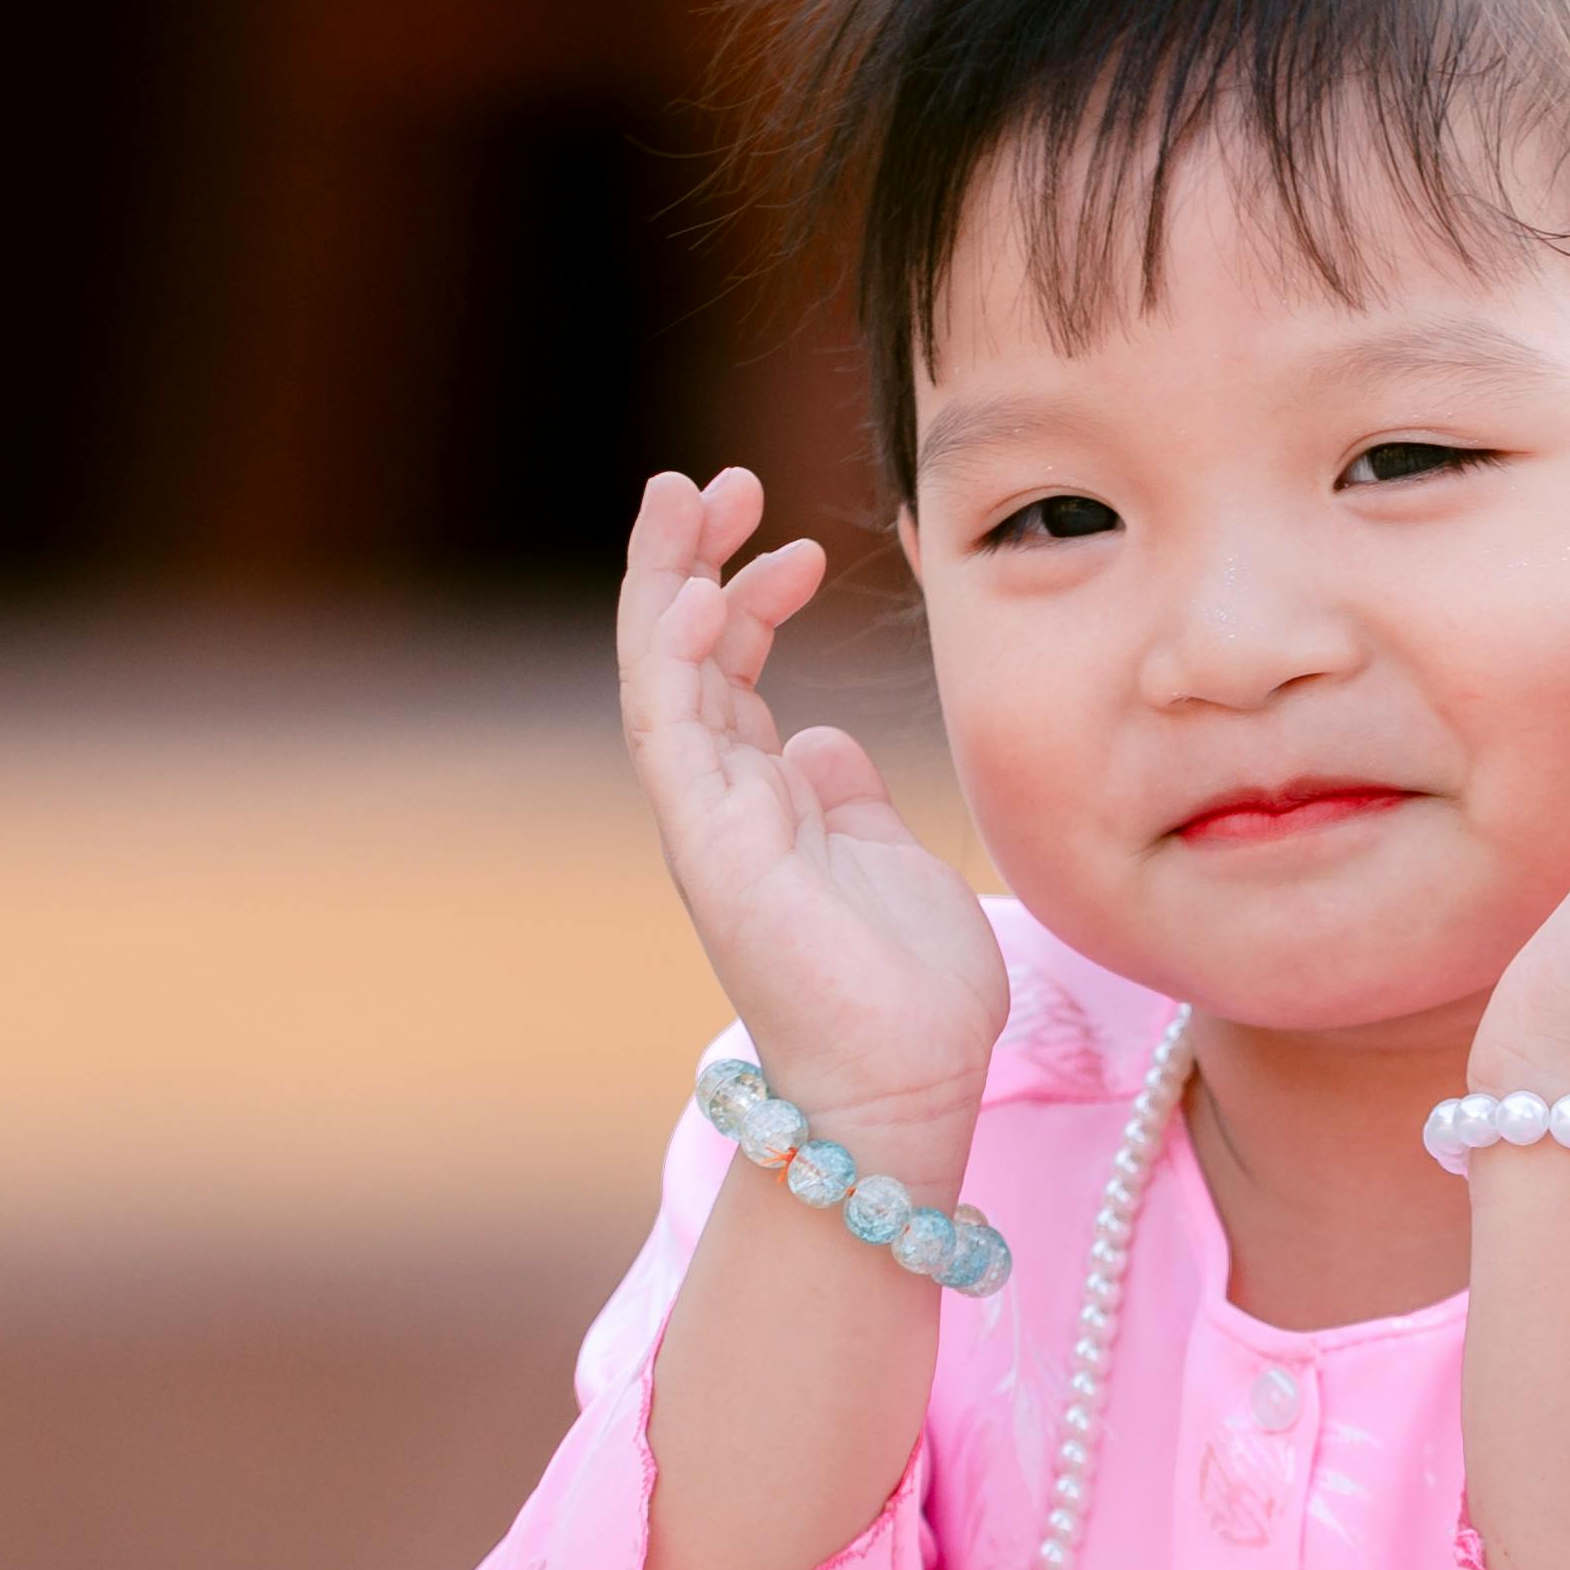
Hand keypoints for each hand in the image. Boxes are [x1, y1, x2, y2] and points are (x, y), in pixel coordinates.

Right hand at [616, 467, 1006, 1165]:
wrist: (906, 1087)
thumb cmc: (910, 994)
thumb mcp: (888, 859)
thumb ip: (848, 796)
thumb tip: (821, 739)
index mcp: (762, 802)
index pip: (728, 674)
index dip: (745, 599)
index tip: (789, 539)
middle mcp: (721, 805)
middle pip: (677, 656)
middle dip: (686, 561)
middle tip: (712, 482)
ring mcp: (708, 825)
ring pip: (659, 675)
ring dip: (667, 581)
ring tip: (688, 495)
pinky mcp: (710, 848)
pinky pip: (672, 735)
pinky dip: (677, 658)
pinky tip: (696, 592)